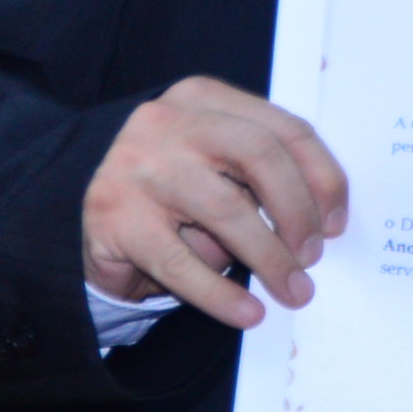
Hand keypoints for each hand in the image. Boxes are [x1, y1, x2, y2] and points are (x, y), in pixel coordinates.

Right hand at [80, 77, 349, 330]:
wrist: (74, 200)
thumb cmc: (169, 183)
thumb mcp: (214, 159)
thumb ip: (260, 171)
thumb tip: (323, 220)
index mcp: (204, 97)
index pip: (285, 129)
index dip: (322, 178)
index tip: (337, 223)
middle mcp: (170, 122)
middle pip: (261, 156)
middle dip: (299, 212)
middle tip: (313, 256)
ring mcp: (140, 167)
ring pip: (227, 211)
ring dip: (271, 258)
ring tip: (293, 290)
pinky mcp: (116, 218)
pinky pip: (182, 264)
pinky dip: (222, 295)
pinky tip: (247, 313)